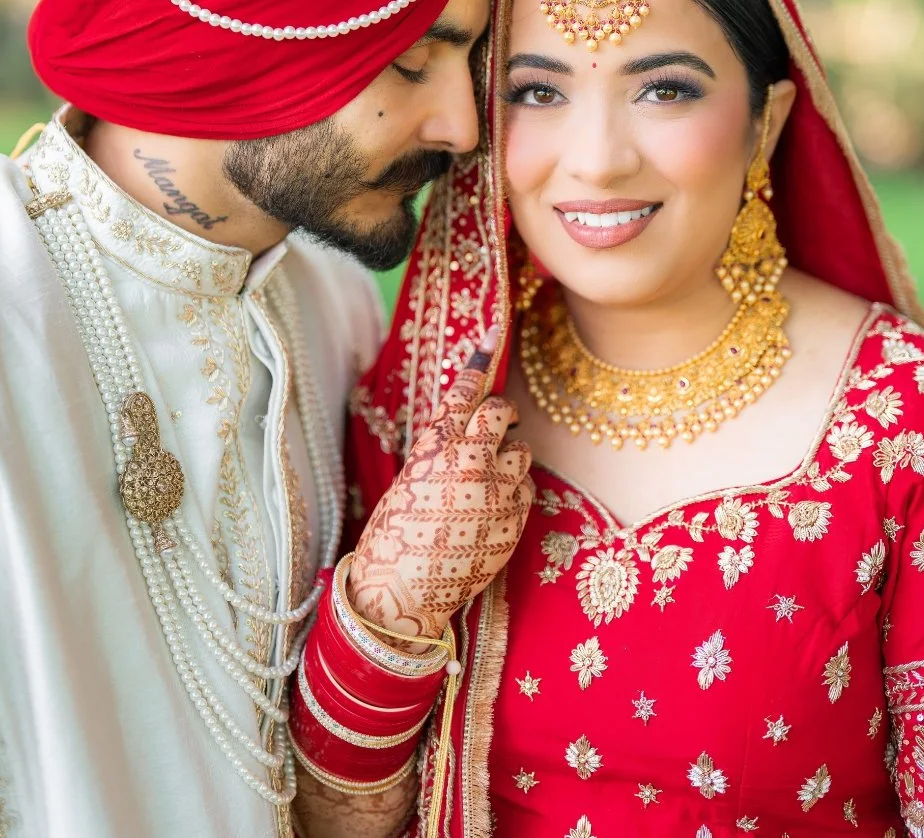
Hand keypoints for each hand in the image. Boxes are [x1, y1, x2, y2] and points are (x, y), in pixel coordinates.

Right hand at [348, 328, 533, 642]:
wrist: (403, 591)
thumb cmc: (397, 534)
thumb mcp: (411, 477)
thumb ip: (442, 448)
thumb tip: (468, 427)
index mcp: (436, 444)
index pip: (465, 389)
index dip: (481, 358)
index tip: (496, 331)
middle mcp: (469, 459)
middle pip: (502, 411)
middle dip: (500, 416)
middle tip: (493, 429)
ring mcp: (496, 490)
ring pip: (522, 451)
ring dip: (509, 458)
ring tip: (485, 482)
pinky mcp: (514, 519)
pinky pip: (526, 489)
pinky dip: (513, 493)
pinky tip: (491, 510)